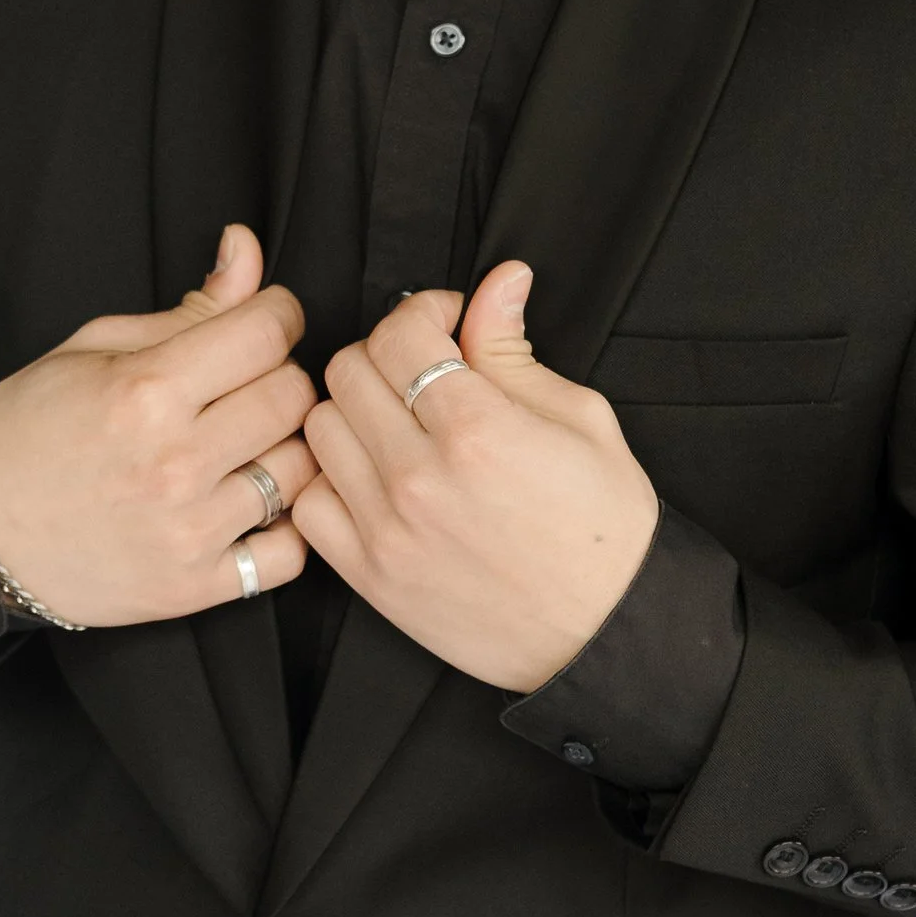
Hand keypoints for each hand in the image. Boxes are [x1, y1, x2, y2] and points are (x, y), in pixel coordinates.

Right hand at [0, 224, 315, 627]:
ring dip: (283, 449)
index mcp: (145, 392)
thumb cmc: (31, 429)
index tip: (267, 320)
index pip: (267, 334)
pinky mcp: (192, 587)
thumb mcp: (96, 348)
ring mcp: (186, 531)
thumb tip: (247, 248)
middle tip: (247, 384)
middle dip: (281, 377)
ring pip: (301, 472)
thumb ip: (189, 307)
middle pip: (293, 398)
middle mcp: (173, 464)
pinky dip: (283, 527)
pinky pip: (289, 553)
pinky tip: (249, 505)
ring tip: (245, 444)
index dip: (279, 313)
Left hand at [292, 263, 658, 692]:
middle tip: (422, 370)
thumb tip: (498, 282)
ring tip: (397, 424)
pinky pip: (309, 503)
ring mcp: (387, 530)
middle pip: (347, 371)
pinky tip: (374, 478)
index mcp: (479, 430)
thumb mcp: (581, 420)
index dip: (423, 312)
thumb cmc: (605, 529)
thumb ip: (516, 350)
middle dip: (385, 354)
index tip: (446, 324)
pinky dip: (331, 480)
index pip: (400, 332)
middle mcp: (421, 478)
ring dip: (353, 412)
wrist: (606, 634)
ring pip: (318, 429)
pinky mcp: (370, 576)